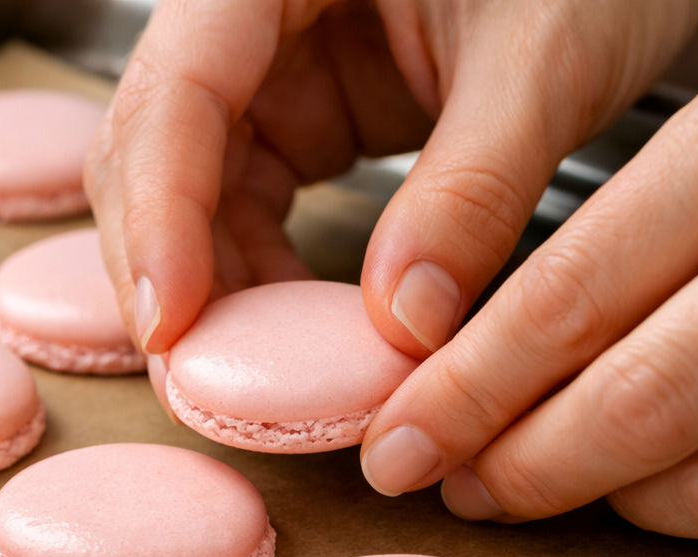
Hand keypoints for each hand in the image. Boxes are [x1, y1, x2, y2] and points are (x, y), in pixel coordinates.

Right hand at [85, 0, 697, 352]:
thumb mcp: (544, 60)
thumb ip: (473, 188)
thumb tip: (405, 325)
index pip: (181, 90)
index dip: (160, 214)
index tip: (172, 325)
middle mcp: (250, 18)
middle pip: (153, 151)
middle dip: (163, 270)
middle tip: (193, 379)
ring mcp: (271, 75)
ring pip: (191, 194)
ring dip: (211, 291)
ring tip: (248, 377)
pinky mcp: (302, 122)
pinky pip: (249, 212)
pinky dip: (261, 283)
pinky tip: (292, 336)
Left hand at [360, 57, 697, 553]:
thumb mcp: (665, 115)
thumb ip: (520, 211)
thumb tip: (409, 320)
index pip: (564, 303)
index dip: (464, 397)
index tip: (398, 447)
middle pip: (637, 406)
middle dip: (526, 470)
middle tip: (466, 491)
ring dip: (619, 502)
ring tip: (564, 472)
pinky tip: (663, 478)